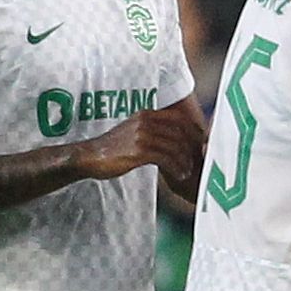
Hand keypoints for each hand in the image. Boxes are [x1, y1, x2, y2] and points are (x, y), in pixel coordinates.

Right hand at [77, 108, 205, 190]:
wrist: (89, 157)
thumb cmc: (113, 149)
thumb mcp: (134, 132)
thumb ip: (152, 131)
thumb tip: (174, 139)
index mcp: (146, 114)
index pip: (179, 119)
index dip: (194, 132)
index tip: (201, 145)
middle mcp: (145, 121)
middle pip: (180, 133)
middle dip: (192, 149)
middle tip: (198, 162)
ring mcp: (142, 135)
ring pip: (175, 147)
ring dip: (185, 161)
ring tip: (188, 172)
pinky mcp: (139, 151)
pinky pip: (166, 159)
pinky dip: (176, 168)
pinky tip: (179, 176)